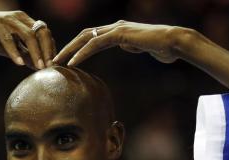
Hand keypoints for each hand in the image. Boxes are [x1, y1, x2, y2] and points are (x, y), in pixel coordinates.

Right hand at [0, 11, 55, 68]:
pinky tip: (19, 63)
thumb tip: (39, 67)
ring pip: (28, 35)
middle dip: (47, 50)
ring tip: (38, 67)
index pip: (45, 33)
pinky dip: (14, 51)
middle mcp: (20, 17)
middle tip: (49, 67)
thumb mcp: (12, 48)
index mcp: (26, 21)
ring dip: (35, 52)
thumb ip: (25, 54)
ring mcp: (8, 19)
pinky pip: (8, 39)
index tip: (53, 64)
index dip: (51, 48)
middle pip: (40, 32)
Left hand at [53, 21, 184, 65]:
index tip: (65, 59)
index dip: (77, 47)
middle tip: (54, 60)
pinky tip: (72, 63)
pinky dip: (82, 53)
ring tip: (57, 62)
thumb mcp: (141, 47)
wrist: (174, 42)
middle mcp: (114, 27)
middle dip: (67, 47)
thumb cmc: (162, 47)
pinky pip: (96, 44)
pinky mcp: (120, 34)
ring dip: (69, 50)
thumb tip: (126, 46)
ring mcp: (116, 28)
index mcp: (117, 30)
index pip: (91, 37)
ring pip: (86, 37)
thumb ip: (131, 45)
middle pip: (84, 35)